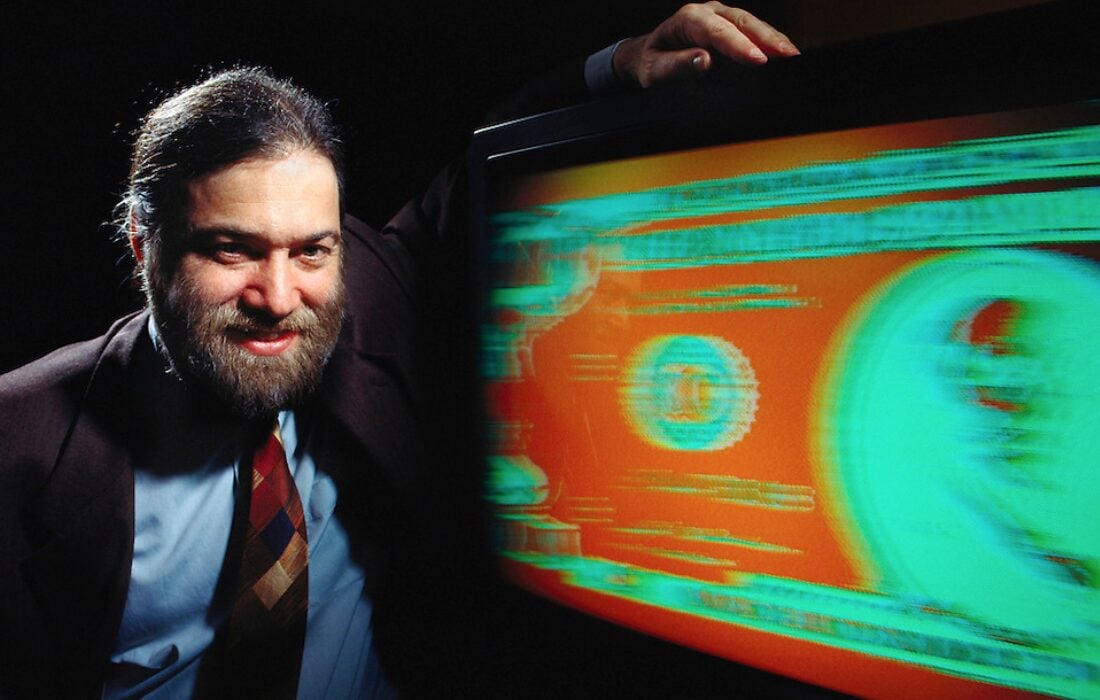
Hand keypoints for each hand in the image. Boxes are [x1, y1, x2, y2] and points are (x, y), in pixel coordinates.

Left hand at [613, 2, 798, 87]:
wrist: (648, 54)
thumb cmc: (651, 62)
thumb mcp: (655, 70)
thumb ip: (677, 66)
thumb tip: (704, 61)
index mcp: (688, 19)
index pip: (718, 31)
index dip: (739, 45)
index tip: (757, 59)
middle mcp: (707, 12)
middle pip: (741, 22)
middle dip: (766, 39)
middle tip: (787, 56)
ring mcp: (720, 16)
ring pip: (751, 23)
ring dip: (773, 38)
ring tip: (792, 55)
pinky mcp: (730, 26)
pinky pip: (752, 30)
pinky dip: (769, 40)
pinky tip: (784, 52)